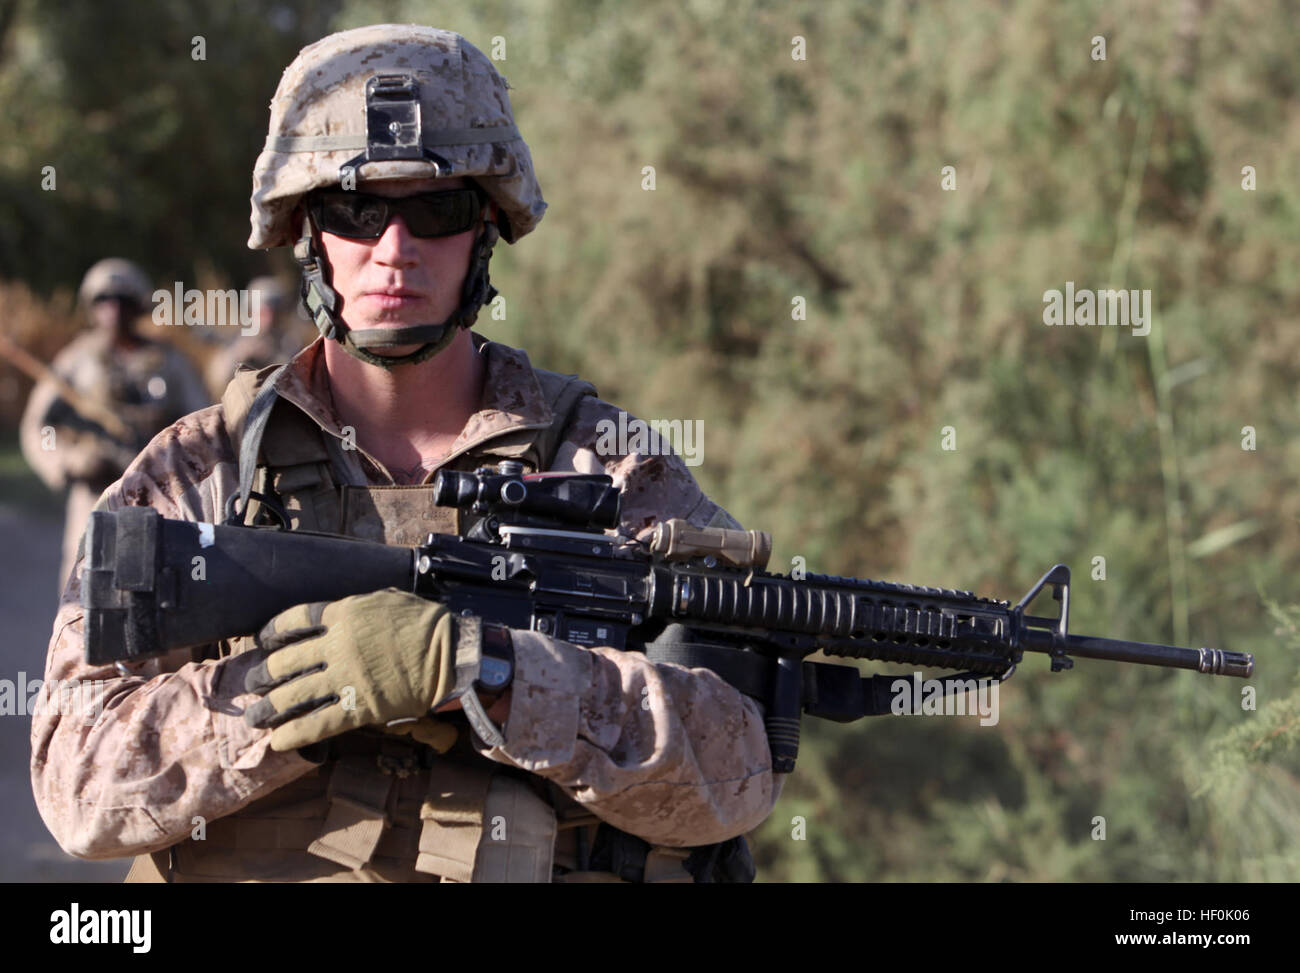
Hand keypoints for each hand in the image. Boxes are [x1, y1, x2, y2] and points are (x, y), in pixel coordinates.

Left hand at [243, 588, 457, 751]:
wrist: (450, 653)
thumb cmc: (422, 623)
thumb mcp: (383, 601)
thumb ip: (354, 608)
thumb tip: (337, 614)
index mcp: (341, 614)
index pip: (293, 621)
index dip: (271, 633)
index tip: (262, 641)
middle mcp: (335, 646)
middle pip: (284, 662)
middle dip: (262, 676)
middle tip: (252, 685)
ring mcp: (345, 678)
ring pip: (293, 696)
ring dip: (268, 710)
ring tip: (256, 718)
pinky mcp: (358, 707)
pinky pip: (317, 724)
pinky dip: (294, 735)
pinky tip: (277, 742)